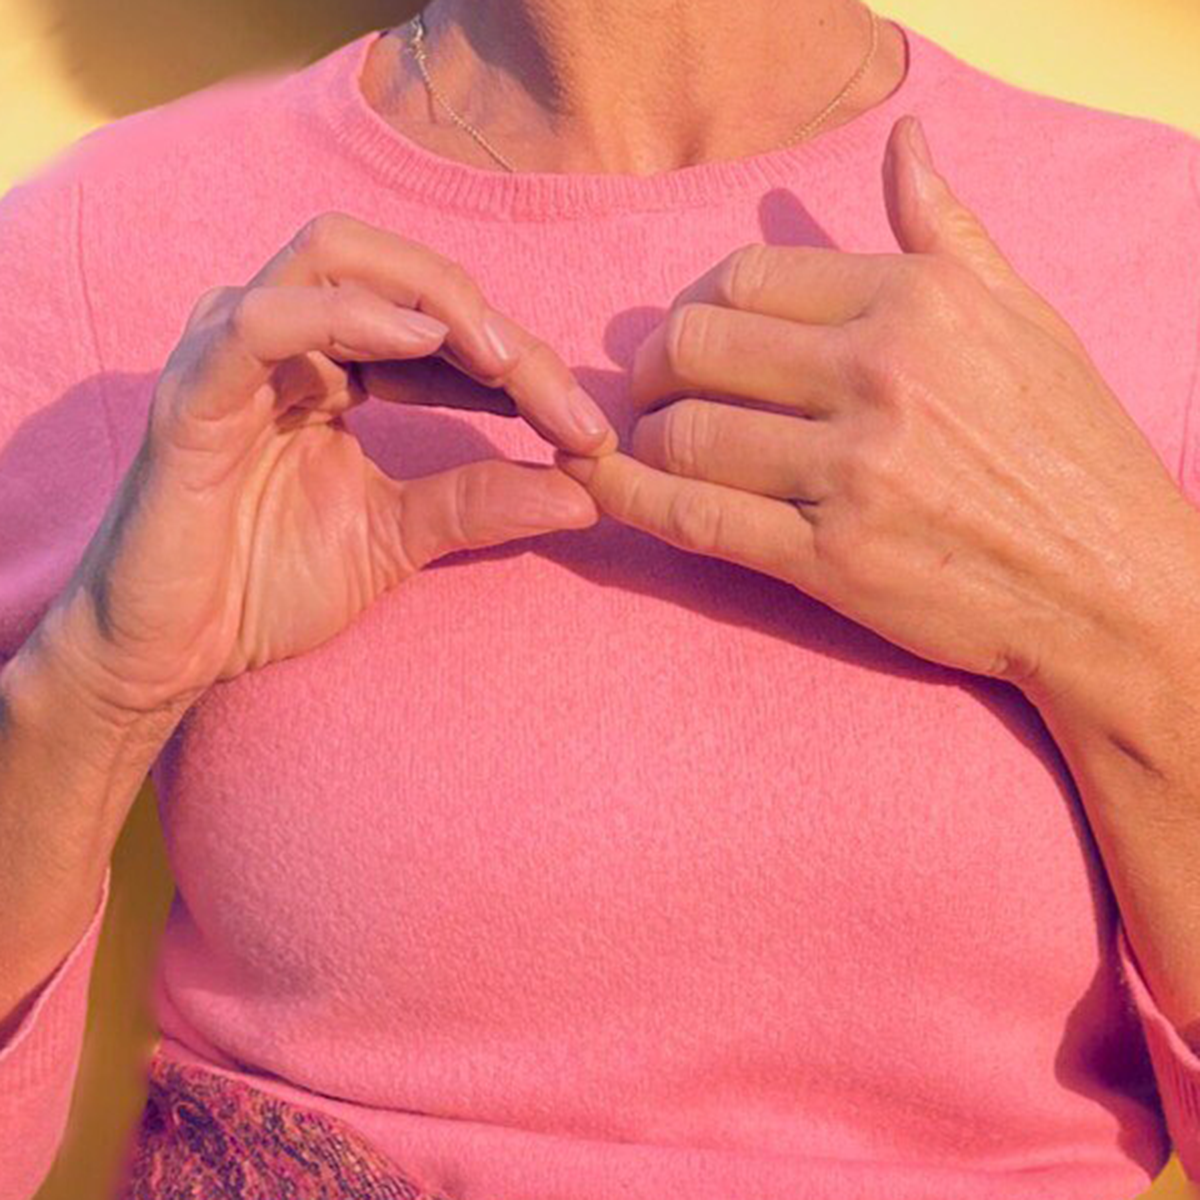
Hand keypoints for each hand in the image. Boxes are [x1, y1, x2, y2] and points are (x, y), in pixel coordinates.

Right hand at [44, 211, 616, 724]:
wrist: (173, 653)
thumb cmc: (267, 586)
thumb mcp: (399, 538)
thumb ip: (481, 502)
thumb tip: (586, 492)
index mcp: (333, 368)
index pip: (439, 330)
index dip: (522, 367)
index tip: (587, 431)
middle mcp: (286, 340)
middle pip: (400, 274)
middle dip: (491, 324)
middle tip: (560, 401)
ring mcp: (233, 353)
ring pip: (335, 259)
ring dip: (435, 300)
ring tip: (505, 363)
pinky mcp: (194, 392)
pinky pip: (265, 320)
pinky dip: (347, 319)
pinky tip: (421, 345)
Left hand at [556, 116, 1199, 700]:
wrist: (1109, 584)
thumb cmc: (1070, 447)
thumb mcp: (1022, 318)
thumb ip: (946, 232)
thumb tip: (904, 144)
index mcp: (914, 302)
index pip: (745, 278)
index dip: (694, 305)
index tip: (689, 338)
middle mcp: (877, 375)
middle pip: (693, 346)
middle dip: (649, 367)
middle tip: (649, 391)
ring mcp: (851, 471)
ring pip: (683, 434)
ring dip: (641, 438)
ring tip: (647, 443)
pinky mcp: (829, 559)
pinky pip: (693, 519)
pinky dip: (630, 501)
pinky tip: (607, 489)